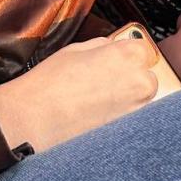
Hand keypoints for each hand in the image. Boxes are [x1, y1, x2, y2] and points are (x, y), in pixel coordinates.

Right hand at [0, 35, 158, 152]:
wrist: (34, 122)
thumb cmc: (51, 84)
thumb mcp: (76, 50)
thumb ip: (103, 46)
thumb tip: (112, 47)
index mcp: (128, 55)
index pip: (144, 50)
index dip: (128, 55)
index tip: (118, 60)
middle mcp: (139, 82)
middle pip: (146, 76)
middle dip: (130, 79)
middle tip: (104, 84)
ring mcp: (136, 111)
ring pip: (140, 101)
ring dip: (126, 100)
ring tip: (97, 103)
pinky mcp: (127, 134)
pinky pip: (129, 121)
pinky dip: (118, 119)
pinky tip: (96, 118)